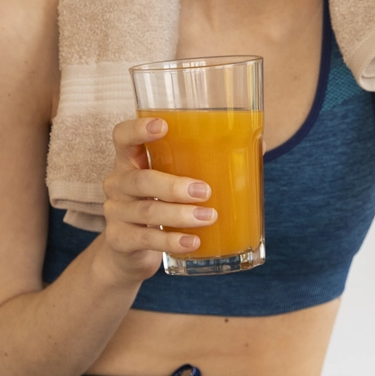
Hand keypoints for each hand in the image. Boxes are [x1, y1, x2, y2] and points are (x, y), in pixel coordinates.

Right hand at [98, 117, 215, 281]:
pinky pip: (145, 239)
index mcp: (131, 160)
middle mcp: (118, 183)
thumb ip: (204, 163)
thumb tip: (258, 145)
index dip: (138, 129)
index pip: (122, 137)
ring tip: (209, 217)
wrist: (129, 250)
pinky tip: (192, 242)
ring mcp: (116, 212)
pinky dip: (171, 240)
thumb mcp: (174, 180)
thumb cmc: (162, 202)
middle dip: (173, 185)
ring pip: (146, 211)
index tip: (164, 125)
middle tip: (204, 190)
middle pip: (139, 179)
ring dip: (180, 214)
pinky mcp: (120, 240)